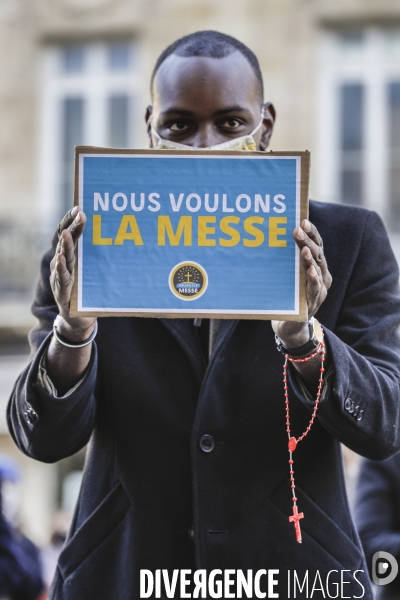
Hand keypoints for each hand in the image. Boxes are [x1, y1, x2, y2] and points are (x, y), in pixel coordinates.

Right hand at [49, 207, 95, 340]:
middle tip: (80, 214)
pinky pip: (61, 278)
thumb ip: (103, 255)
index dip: (71, 219)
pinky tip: (60, 259)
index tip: (79, 207)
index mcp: (70, 255)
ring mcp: (60, 276)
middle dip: (73, 227)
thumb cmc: (89, 291)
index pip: (68, 232)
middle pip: (67, 241)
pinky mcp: (62, 291)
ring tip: (68, 234)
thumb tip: (127, 238)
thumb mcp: (96, 270)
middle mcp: (62, 262)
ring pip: (63, 258)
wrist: (79, 318)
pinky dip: (60, 268)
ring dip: (66, 245)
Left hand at [272, 219, 331, 346]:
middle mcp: (322, 275)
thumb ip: (285, 260)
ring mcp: (320, 289)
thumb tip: (268, 237)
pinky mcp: (314, 303)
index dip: (312, 232)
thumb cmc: (286, 295)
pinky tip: (311, 272)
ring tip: (304, 248)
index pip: (317, 244)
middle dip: (308, 240)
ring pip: (317, 269)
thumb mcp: (286, 274)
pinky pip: (315, 289)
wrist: (288, 324)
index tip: (303, 220)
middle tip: (298, 230)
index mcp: (317, 265)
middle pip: (317, 254)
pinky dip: (313, 279)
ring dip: (310, 258)